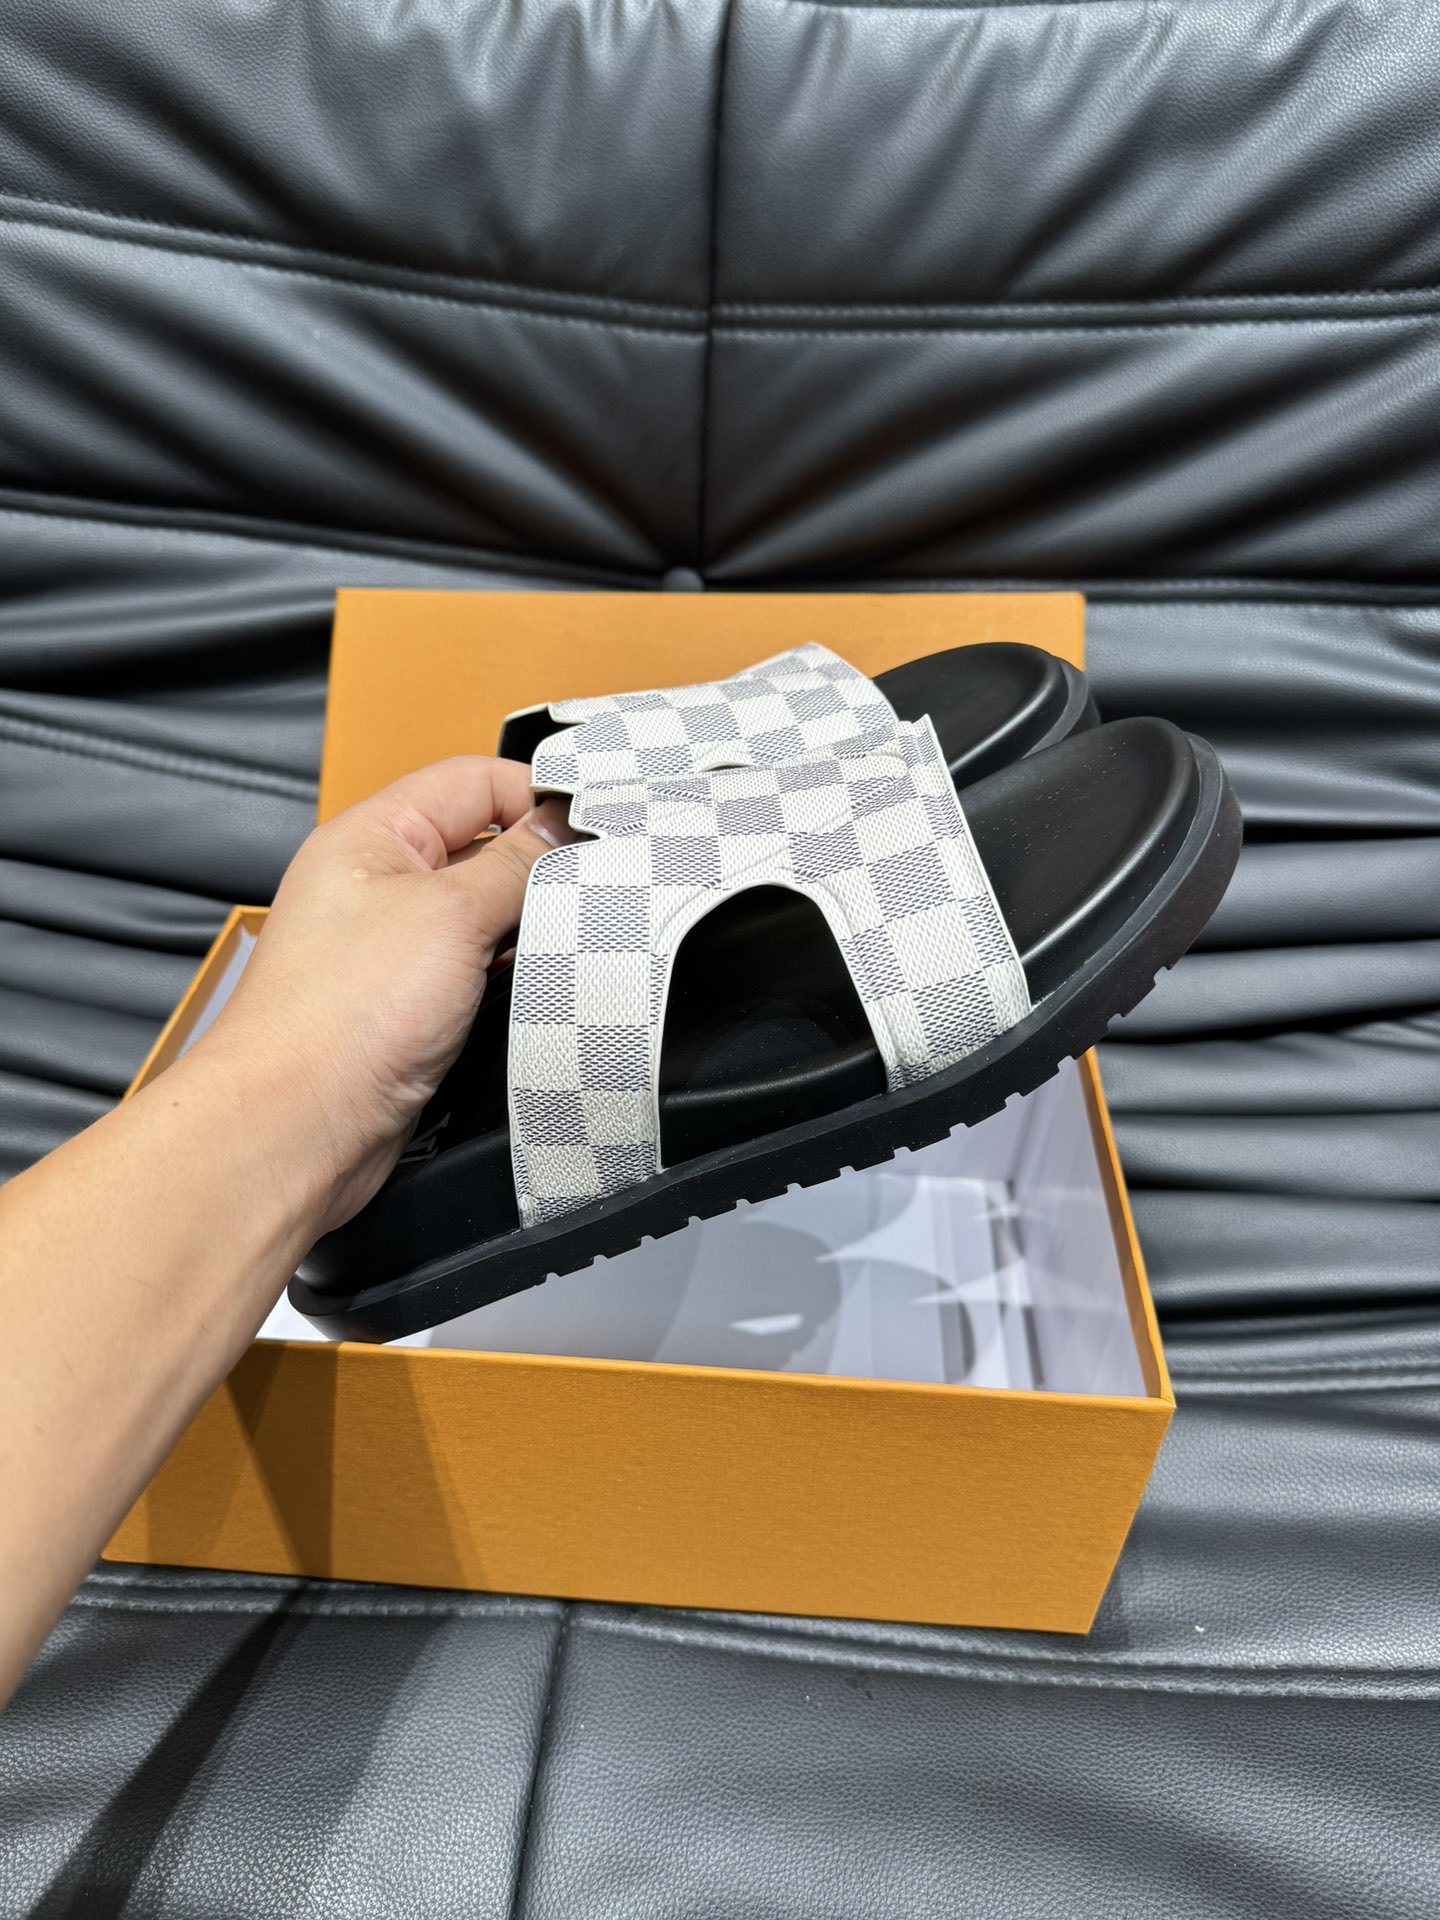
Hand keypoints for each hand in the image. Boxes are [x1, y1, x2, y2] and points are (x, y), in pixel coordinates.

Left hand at [200, 757, 573, 1234]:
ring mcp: (397, 950)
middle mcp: (380, 886)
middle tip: (592, 888)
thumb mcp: (449, 914)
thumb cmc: (337, 1018)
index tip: (594, 827)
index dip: (535, 796)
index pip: (473, 782)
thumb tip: (560, 829)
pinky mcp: (412, 1008)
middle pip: (484, 847)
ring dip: (527, 927)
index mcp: (374, 836)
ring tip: (567, 941)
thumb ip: (515, 865)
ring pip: (485, 915)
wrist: (296, 1128)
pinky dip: (512, 977)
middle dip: (538, 867)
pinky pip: (478, 973)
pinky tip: (537, 988)